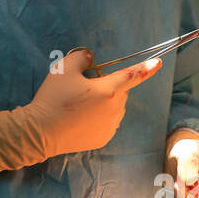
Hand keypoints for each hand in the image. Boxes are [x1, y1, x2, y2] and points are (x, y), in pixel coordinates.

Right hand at [0, 49, 160, 172]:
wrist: (40, 132)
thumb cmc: (54, 98)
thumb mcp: (64, 70)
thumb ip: (81, 58)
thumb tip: (90, 59)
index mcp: (108, 91)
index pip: (132, 75)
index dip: (146, 68)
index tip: (158, 62)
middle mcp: (114, 110)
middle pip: (118, 92)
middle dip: (106, 86)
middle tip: (82, 89)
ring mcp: (110, 126)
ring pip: (113, 108)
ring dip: (103, 103)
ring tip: (78, 106)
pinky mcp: (103, 139)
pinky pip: (107, 122)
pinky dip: (98, 118)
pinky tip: (80, 119)